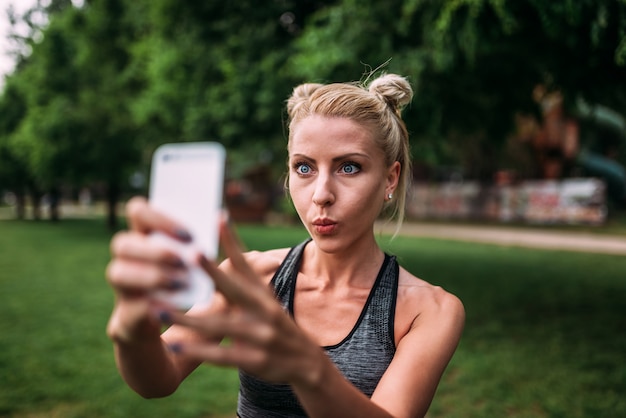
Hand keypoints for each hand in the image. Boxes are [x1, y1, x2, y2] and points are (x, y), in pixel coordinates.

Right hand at [106, 197, 194, 343]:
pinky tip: (175, 306)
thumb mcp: (201, 269)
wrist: (174, 346)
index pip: (137, 212)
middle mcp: (127, 262)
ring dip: (150, 276)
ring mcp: (122, 291)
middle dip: (154, 250)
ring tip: (180, 283)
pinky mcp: (125, 320)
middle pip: (121, 242)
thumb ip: (203, 247)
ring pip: (117, 273)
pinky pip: (131, 307)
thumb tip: (223, 219)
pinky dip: (153, 306)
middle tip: (183, 261)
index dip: (159, 218)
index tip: (190, 235)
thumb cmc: (192, 293)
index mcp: (145, 241)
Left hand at [160, 220, 324, 385]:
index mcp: (263, 294)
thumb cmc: (277, 327)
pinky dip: (199, 350)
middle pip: (234, 289)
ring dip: (188, 319)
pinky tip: (177, 345)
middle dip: (212, 271)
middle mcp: (265, 311)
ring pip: (220, 325)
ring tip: (158, 309)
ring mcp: (261, 336)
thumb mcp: (268, 302)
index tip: (218, 217)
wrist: (307, 364)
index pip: (245, 264)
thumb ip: (245, 282)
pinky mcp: (256, 360)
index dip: (232, 242)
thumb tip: (224, 254)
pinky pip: (222, 355)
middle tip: (192, 253)